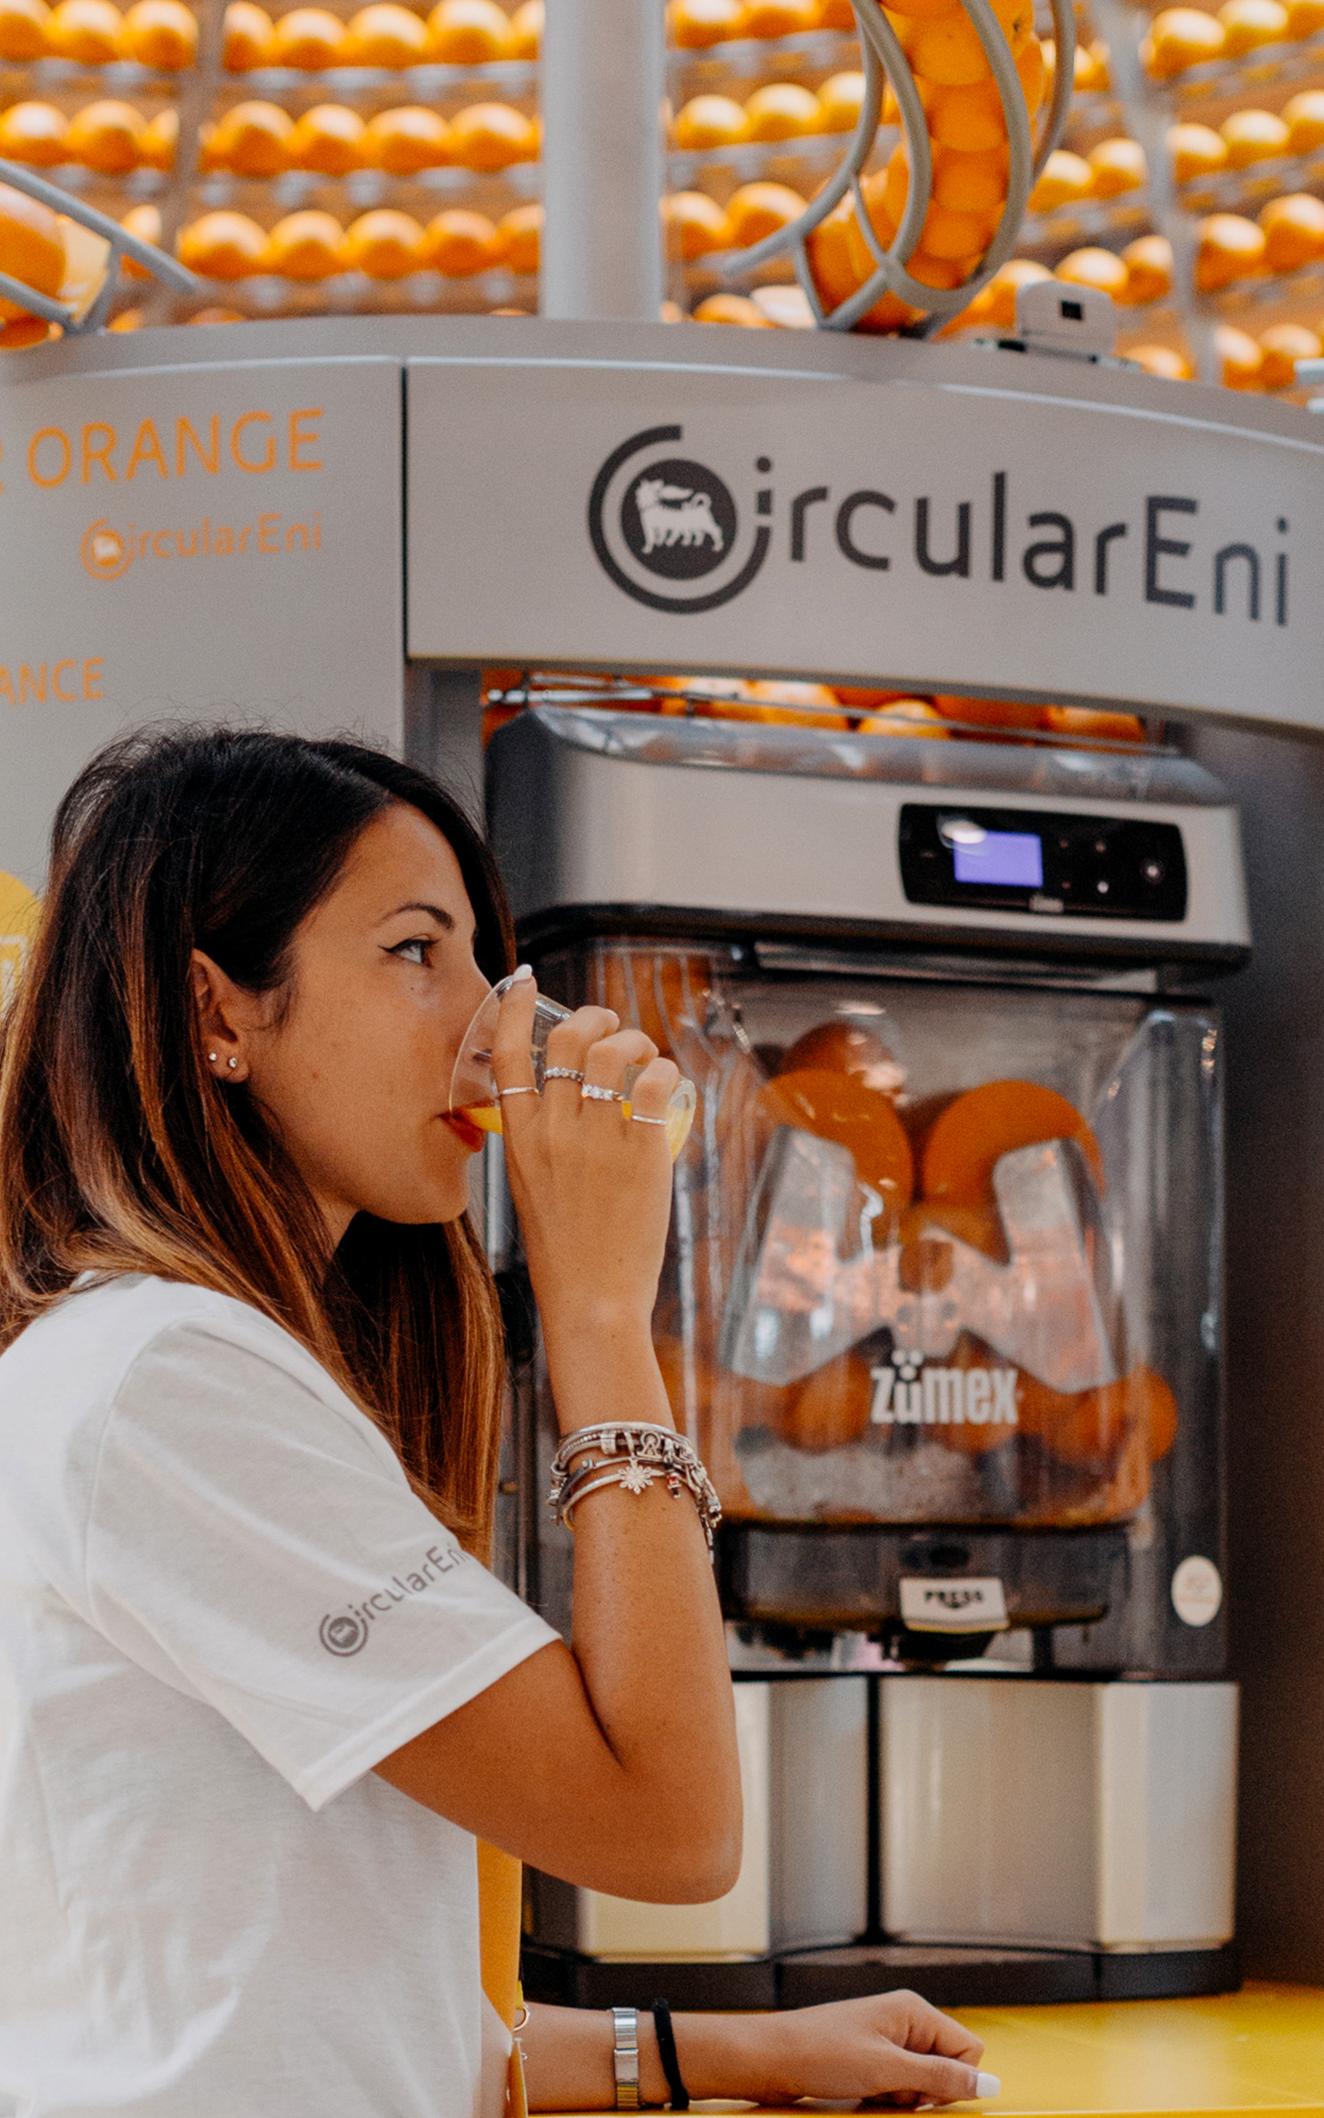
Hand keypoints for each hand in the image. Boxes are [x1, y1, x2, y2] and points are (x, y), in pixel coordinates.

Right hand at [492, 974, 680, 1347]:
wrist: (590, 1299)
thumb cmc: (564, 1250)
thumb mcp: (530, 1186)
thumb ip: (542, 1139)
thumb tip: (572, 1099)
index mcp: (518, 1138)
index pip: (507, 1054)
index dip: (513, 1008)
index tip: (523, 980)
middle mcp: (554, 1131)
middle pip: (570, 1038)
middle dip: (596, 1018)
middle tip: (612, 1029)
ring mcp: (597, 1139)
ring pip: (615, 1051)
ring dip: (636, 1040)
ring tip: (645, 1057)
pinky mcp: (641, 1151)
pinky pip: (656, 1083)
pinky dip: (665, 1071)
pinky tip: (667, 1083)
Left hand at [749, 1991, 989, 2108]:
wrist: (770, 2058)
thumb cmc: (822, 2054)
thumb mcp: (886, 2071)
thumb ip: (940, 2078)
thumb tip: (991, 2085)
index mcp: (914, 2011)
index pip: (968, 2049)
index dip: (954, 2080)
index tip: (921, 2093)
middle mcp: (905, 2020)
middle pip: (946, 2067)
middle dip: (926, 2091)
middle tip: (891, 2091)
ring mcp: (887, 2039)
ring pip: (922, 2082)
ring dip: (904, 2097)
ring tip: (872, 2091)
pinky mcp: (871, 2057)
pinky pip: (899, 2085)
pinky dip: (888, 2097)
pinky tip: (864, 2095)